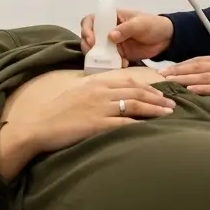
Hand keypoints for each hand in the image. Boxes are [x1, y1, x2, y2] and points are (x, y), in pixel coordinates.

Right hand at [14, 69, 176, 154]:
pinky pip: (125, 123)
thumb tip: (109, 93)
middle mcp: (101, 92)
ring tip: (168, 113)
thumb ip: (94, 90)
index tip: (160, 91)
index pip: (129, 80)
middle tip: (171, 103)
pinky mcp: (97, 124)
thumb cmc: (56, 111)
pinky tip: (152, 128)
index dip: (148, 86)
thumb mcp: (76, 92)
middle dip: (157, 97)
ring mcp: (100, 108)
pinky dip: (141, 125)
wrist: (39, 125)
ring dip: (155, 109)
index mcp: (96, 82)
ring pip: (135, 105)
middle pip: (137, 92)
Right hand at [80, 8, 172, 63]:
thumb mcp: (141, 24)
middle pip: (90, 37)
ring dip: (99, 57)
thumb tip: (110, 36)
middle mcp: (108, 30)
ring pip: (98, 51)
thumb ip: (126, 28)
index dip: (87, 29)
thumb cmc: (153, 25)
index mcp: (112, 18)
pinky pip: (110, 61)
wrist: (166, 39)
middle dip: (89, 46)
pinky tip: (122, 65)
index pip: (92, 20)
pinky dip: (112, 64)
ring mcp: (113, 44)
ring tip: (106, 62)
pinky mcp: (119, 55)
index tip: (91, 39)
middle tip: (95, 54)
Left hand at [161, 54, 209, 107]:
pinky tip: (190, 91)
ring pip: (204, 76)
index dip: (181, 65)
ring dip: (184, 79)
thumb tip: (207, 80)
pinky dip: (202, 89)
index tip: (166, 70)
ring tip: (169, 83)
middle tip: (160, 76)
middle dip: (177, 71)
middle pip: (198, 66)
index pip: (200, 60)